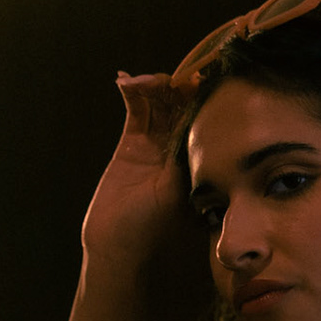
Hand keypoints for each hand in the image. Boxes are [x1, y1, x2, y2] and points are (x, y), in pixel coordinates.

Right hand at [79, 71, 190, 264]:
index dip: (202, 98)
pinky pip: (135, 110)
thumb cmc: (150, 227)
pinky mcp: (131, 144)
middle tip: (174, 77)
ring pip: (158, 103)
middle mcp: (177, 148)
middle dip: (178, 86)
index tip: (202, 81)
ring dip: (153, 85)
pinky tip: (125, 81)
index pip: (202, 120)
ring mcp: (154, 145)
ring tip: (145, 81)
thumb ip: (185, 165)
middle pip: (181, 105)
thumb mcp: (176, 194)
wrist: (117, 244)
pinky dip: (132, 92)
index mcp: (195, 159)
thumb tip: (203, 131)